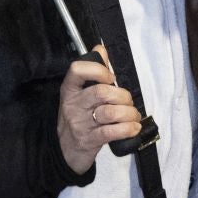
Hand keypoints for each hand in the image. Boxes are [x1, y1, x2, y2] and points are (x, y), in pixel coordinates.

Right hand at [56, 47, 137, 173]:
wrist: (64, 150)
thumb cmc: (78, 117)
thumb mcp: (79, 93)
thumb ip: (92, 71)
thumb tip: (100, 48)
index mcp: (70, 89)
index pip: (77, 69)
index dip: (98, 70)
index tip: (110, 77)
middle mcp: (73, 104)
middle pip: (101, 92)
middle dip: (123, 95)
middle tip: (127, 102)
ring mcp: (80, 123)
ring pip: (110, 112)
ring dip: (129, 113)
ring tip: (133, 116)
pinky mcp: (89, 140)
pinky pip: (112, 132)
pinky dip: (128, 128)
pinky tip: (133, 127)